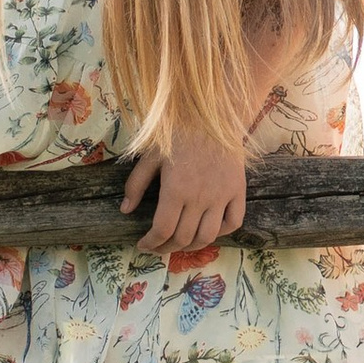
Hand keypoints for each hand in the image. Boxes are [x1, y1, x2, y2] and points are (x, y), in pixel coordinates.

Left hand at [122, 137, 247, 253]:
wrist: (213, 114)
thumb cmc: (178, 133)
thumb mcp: (151, 156)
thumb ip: (136, 184)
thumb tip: (125, 210)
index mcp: (175, 189)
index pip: (162, 230)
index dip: (151, 243)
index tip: (143, 245)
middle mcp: (200, 197)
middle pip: (183, 238)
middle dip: (166, 247)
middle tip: (158, 245)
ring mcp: (221, 196)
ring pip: (208, 236)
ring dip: (192, 247)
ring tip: (180, 243)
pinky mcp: (238, 191)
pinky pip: (233, 223)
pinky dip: (221, 233)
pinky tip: (207, 230)